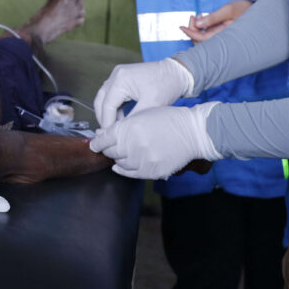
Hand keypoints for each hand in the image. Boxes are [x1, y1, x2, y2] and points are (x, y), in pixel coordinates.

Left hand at [89, 102, 221, 178]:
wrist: (193, 132)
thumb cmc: (168, 119)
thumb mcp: (142, 114)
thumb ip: (121, 125)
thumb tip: (101, 134)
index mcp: (130, 127)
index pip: (104, 139)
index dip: (98, 142)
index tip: (94, 144)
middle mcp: (134, 145)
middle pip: (110, 152)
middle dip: (107, 149)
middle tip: (109, 147)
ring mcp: (143, 160)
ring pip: (119, 163)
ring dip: (118, 158)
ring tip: (122, 152)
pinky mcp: (152, 171)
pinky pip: (130, 174)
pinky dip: (123, 170)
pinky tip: (120, 166)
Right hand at [93, 57, 194, 129]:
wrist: (178, 72)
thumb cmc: (167, 86)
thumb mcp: (151, 105)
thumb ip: (133, 119)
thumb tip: (120, 133)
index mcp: (121, 79)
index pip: (107, 105)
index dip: (107, 123)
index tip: (110, 136)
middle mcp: (116, 74)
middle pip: (101, 100)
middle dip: (104, 118)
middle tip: (108, 134)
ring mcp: (118, 74)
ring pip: (105, 97)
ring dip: (108, 112)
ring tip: (114, 128)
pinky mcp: (123, 77)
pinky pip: (112, 94)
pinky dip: (114, 106)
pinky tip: (121, 118)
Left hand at [180, 0, 253, 43]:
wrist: (256, 9)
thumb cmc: (244, 8)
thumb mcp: (228, 10)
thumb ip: (213, 17)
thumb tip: (198, 23)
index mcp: (225, 35)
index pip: (202, 39)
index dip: (191, 33)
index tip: (182, 27)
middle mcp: (223, 39)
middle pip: (201, 42)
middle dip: (192, 31)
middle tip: (192, 17)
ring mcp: (222, 37)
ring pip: (204, 39)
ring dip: (197, 29)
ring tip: (197, 16)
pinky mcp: (222, 34)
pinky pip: (208, 35)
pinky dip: (202, 28)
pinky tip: (202, 18)